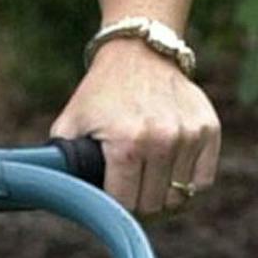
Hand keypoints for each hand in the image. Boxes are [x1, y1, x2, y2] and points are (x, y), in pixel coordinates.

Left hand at [49, 38, 220, 219]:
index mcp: (126, 144)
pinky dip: (187, 181)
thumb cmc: (100, 94)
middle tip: (130, 184)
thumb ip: (59, 164)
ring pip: (179, 197)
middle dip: (139, 201)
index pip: (125, 205)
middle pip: (153, 205)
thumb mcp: (69, 125)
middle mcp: (161, 140)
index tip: (111, 193)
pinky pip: (202, 180)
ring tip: (149, 173)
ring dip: (163, 192)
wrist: (138, 51)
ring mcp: (188, 134)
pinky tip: (170, 167)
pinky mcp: (209, 129)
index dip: (115, 204)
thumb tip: (48, 197)